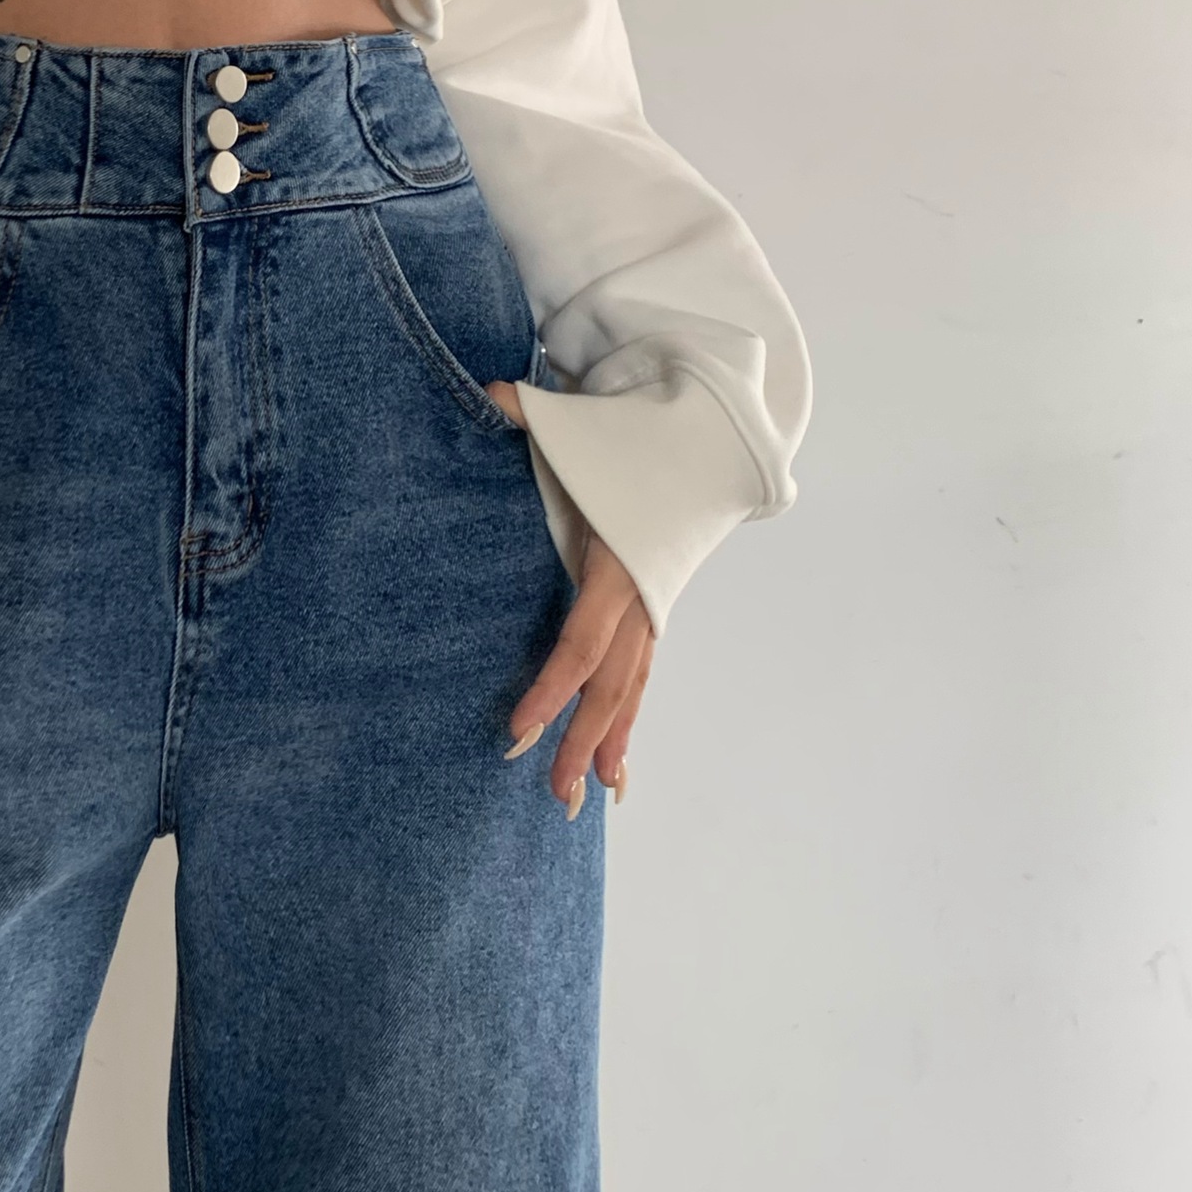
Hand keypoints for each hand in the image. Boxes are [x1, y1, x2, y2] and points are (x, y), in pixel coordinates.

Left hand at [485, 379, 654, 817]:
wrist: (703, 430)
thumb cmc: (630, 430)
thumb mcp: (576, 420)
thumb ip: (524, 412)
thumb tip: (488, 393)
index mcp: (618, 560)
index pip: (581, 642)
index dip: (551, 690)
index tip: (517, 733)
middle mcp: (642, 595)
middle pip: (611, 684)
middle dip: (581, 739)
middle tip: (550, 793)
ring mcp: (654, 606)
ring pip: (633, 689)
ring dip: (610, 744)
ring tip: (587, 798)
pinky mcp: (653, 610)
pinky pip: (641, 678)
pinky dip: (628, 725)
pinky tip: (616, 774)